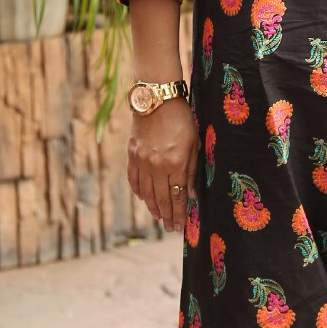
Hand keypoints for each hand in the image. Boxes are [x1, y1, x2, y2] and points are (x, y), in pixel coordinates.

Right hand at [127, 98, 198, 231]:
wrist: (157, 99)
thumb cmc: (182, 119)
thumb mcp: (194, 144)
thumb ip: (192, 170)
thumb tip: (191, 195)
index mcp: (175, 163)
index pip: (178, 196)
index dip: (180, 213)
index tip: (180, 226)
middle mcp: (157, 166)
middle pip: (162, 198)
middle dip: (167, 216)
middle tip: (170, 228)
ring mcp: (142, 161)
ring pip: (146, 192)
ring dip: (153, 207)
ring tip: (159, 217)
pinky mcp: (132, 154)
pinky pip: (134, 179)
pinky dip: (139, 191)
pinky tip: (144, 199)